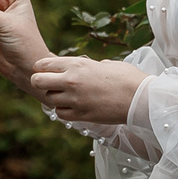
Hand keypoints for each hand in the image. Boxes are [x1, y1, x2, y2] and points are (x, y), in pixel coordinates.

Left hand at [30, 56, 148, 124]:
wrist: (140, 98)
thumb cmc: (127, 78)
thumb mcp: (106, 64)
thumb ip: (89, 66)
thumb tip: (85, 68)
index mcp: (77, 64)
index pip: (43, 64)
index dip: (41, 68)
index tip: (46, 71)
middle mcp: (71, 80)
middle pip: (37, 81)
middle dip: (40, 82)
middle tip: (49, 85)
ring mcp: (74, 99)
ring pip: (48, 99)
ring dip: (55, 98)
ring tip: (67, 96)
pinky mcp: (80, 115)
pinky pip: (60, 113)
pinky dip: (63, 111)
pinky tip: (73, 107)